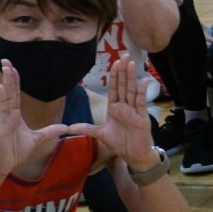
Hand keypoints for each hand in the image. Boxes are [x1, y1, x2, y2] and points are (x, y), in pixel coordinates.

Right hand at [0, 62, 92, 181]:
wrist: (1, 166)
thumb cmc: (14, 153)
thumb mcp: (37, 139)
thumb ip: (50, 132)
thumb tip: (65, 127)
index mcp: (14, 115)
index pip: (15, 94)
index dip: (15, 81)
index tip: (14, 67)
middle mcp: (7, 114)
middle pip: (9, 91)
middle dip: (8, 75)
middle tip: (6, 59)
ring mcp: (1, 120)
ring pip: (5, 97)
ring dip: (6, 82)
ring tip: (6, 67)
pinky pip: (1, 110)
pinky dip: (2, 98)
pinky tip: (1, 86)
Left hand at [93, 54, 158, 170]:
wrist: (134, 156)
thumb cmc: (120, 143)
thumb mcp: (101, 134)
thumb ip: (87, 129)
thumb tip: (69, 128)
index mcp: (115, 108)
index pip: (114, 89)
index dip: (114, 76)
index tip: (114, 63)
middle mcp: (125, 107)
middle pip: (123, 86)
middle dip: (123, 71)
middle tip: (124, 55)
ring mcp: (134, 111)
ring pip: (132, 91)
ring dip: (131, 77)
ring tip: (131, 63)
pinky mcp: (142, 118)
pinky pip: (141, 103)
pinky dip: (142, 92)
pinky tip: (143, 81)